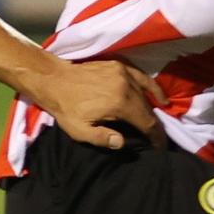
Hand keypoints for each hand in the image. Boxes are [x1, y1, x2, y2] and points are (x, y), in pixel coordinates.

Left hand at [33, 58, 165, 151]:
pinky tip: (159, 97)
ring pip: (145, 94)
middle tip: (157, 139)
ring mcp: (123, 73)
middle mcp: (126, 86)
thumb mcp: (79, 131)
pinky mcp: (119, 66)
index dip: (155, 137)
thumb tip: (122, 142)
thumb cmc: (66, 108)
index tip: (159, 147)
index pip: (147, 123)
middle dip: (154, 126)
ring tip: (157, 123)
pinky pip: (142, 77)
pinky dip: (152, 88)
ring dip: (152, 109)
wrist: (54, 80)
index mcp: (119, 103)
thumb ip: (102, 138)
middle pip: (148, 109)